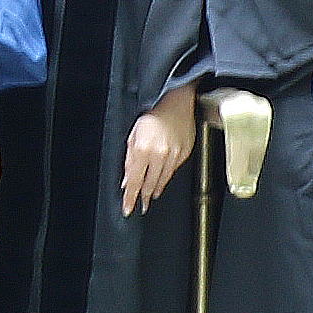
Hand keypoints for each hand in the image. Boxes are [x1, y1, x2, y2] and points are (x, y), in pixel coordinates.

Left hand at [120, 84, 197, 214]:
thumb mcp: (132, 136)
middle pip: (150, 184)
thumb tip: (127, 181)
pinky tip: (162, 179)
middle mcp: (159, 155)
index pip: (135, 181)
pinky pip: (173, 171)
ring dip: (155, 189)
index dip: (131, 197)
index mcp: (143, 150)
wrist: (176, 104)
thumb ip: (129, 160)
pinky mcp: (184, 154)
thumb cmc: (152, 116)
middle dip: (144, 197)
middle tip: (141, 206)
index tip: (128, 209)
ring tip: (151, 195)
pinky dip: (166, 176)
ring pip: (163, 180)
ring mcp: (174, 156)